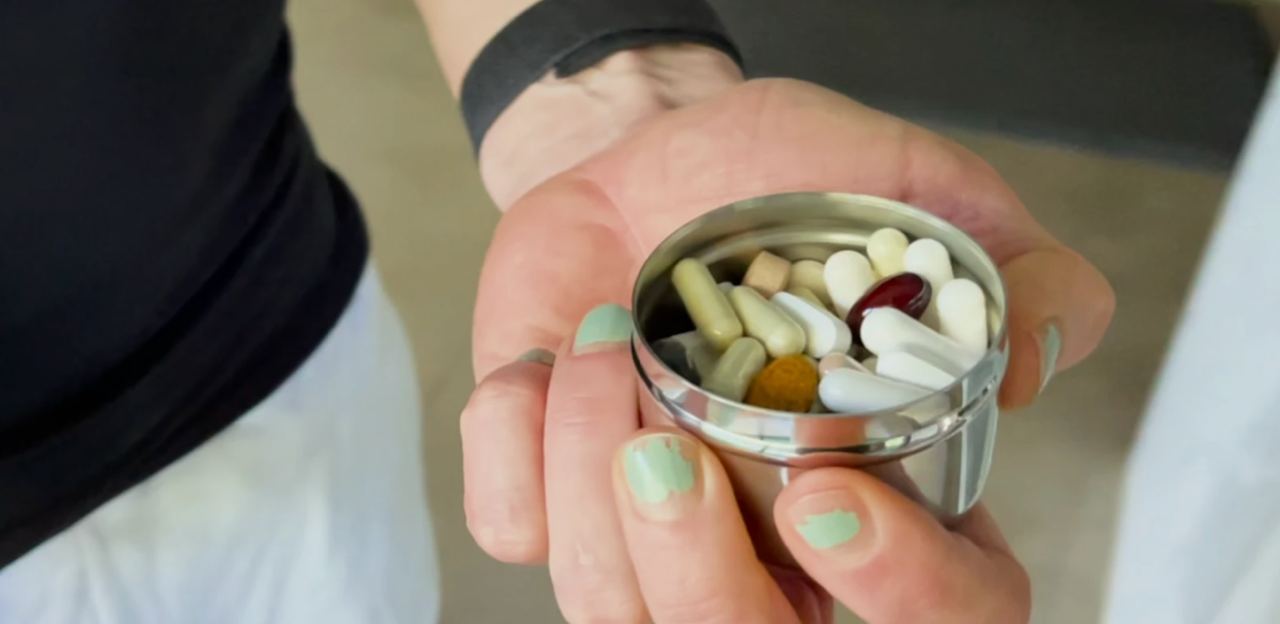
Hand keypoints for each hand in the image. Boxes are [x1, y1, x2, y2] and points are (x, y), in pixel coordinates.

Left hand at [460, 78, 1112, 620]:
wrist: (664, 155)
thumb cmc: (801, 184)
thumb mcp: (931, 197)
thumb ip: (1019, 272)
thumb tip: (1028, 368)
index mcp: (892, 488)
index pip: (946, 614)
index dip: (902, 589)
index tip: (829, 494)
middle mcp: (773, 537)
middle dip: (696, 571)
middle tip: (672, 452)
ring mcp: (654, 527)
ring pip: (608, 604)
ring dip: (588, 471)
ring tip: (607, 338)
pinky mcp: (550, 491)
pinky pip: (513, 528)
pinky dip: (514, 443)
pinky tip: (550, 361)